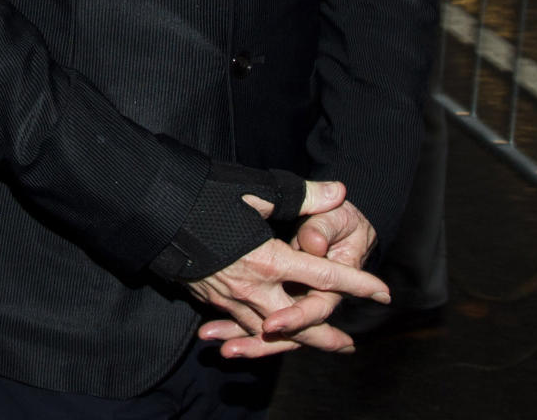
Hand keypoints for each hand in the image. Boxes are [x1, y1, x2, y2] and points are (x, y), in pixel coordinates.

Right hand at [193, 180, 386, 359]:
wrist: (154, 211)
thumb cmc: (206, 195)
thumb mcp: (258, 190)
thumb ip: (302, 196)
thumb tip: (339, 192)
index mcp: (269, 260)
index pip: (324, 278)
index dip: (357, 285)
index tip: (382, 293)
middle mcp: (252, 288)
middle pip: (298, 322)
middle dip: (325, 336)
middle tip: (349, 346)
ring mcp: (229, 298)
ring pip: (269, 331)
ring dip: (295, 340)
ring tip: (314, 345)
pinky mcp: (210, 299)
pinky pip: (241, 326)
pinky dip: (257, 336)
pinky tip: (265, 334)